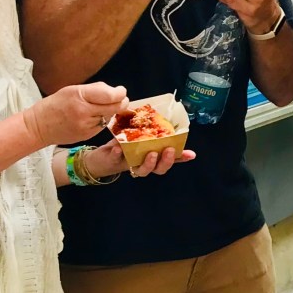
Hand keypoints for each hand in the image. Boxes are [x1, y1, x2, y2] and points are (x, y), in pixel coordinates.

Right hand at [23, 82, 128, 146]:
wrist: (38, 127)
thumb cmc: (54, 105)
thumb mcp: (71, 90)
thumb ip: (94, 90)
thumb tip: (115, 91)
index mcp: (79, 96)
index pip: (110, 95)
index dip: (120, 93)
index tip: (121, 91)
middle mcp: (84, 112)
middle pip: (115, 107)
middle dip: (121, 102)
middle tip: (121, 98)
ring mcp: (86, 126)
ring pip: (109, 116)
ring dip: (110, 111)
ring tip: (98, 107)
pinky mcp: (87, 136)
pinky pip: (102, 125)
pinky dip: (102, 120)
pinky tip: (91, 117)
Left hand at [80, 139, 195, 178]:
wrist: (100, 157)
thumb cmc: (123, 146)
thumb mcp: (138, 137)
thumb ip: (151, 133)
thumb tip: (166, 122)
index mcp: (151, 158)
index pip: (169, 160)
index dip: (180, 158)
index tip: (191, 154)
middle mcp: (143, 165)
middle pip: (159, 169)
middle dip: (165, 161)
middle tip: (167, 151)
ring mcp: (130, 166)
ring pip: (142, 171)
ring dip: (148, 163)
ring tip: (150, 153)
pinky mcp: (114, 162)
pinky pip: (117, 160)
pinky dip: (119, 154)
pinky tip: (120, 148)